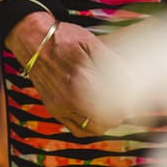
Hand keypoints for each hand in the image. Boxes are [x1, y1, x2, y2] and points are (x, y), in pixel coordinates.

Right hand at [5, 12, 121, 135]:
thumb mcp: (92, 43)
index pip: (116, 105)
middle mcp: (70, 97)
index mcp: (83, 79)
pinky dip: (90, 127)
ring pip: (93, 129)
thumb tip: (132, 80)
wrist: (33, 39)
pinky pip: (76, 129)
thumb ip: (112, 64)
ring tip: (111, 110)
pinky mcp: (53, 109)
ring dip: (106, 122)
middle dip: (120, 114)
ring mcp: (60, 105)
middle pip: (107, 120)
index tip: (133, 99)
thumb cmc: (64, 38)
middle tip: (125, 104)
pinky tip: (95, 115)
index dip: (129, 105)